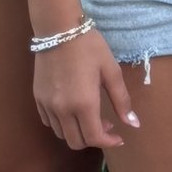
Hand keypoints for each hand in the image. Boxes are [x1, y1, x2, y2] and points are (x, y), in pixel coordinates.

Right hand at [33, 25, 140, 150]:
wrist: (59, 28)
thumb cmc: (89, 47)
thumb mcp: (111, 71)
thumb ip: (122, 100)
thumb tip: (134, 124)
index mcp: (84, 104)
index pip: (94, 138)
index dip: (109, 142)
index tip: (119, 137)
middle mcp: (63, 109)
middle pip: (76, 142)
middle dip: (93, 139)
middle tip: (105, 124)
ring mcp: (47, 104)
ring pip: (61, 134)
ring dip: (77, 132)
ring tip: (89, 116)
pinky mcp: (38, 97)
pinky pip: (49, 121)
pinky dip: (62, 123)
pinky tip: (72, 109)